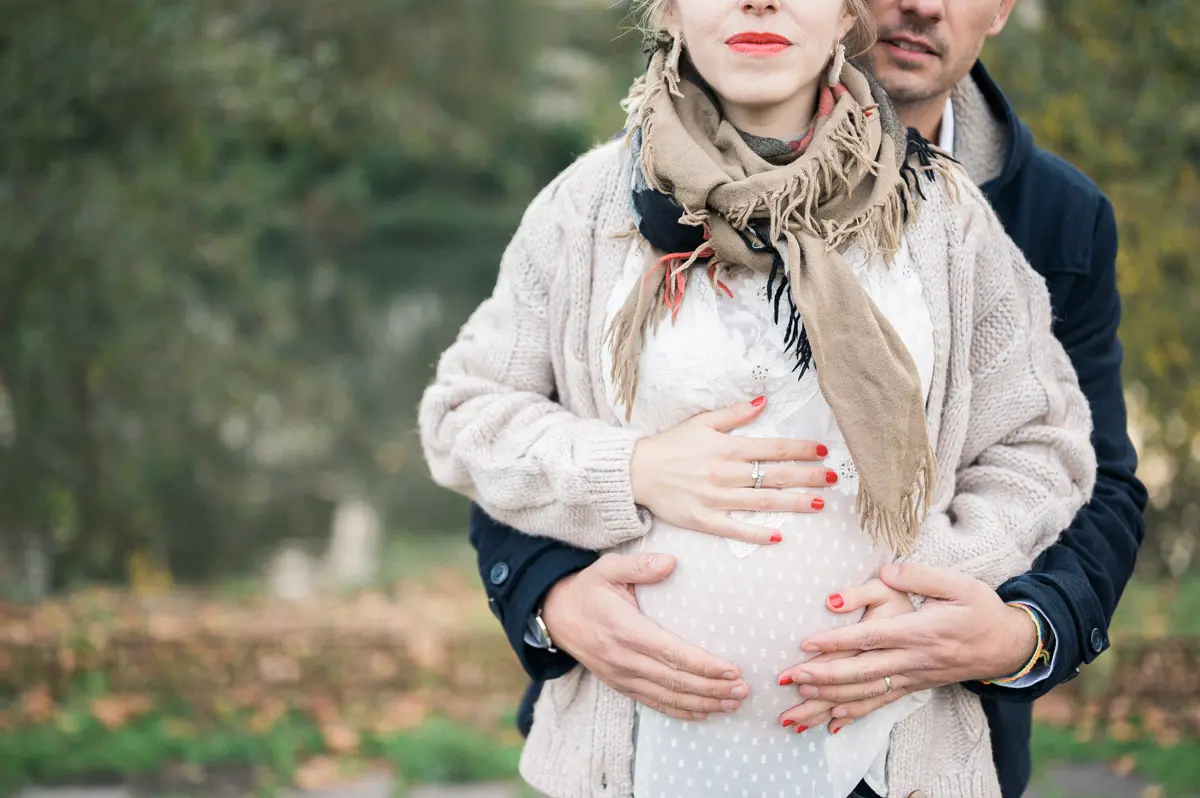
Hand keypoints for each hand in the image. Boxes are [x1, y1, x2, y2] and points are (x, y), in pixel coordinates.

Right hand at [541, 552, 749, 720]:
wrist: (554, 614)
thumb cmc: (587, 588)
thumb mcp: (607, 568)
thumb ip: (640, 565)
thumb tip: (671, 562)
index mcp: (625, 630)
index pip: (671, 653)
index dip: (703, 665)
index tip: (731, 669)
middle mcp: (624, 659)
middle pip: (675, 681)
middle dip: (712, 688)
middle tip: (743, 690)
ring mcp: (621, 676)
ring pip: (668, 696)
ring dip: (703, 703)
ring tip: (733, 703)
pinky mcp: (620, 685)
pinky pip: (653, 703)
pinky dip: (680, 711)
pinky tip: (704, 713)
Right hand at [630, 395, 831, 544]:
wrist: (637, 471)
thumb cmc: (670, 445)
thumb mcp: (701, 422)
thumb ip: (735, 413)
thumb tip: (763, 401)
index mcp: (728, 448)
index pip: (774, 448)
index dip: (801, 449)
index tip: (822, 451)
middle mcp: (726, 473)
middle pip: (776, 475)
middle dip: (808, 477)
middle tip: (832, 478)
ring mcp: (717, 498)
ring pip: (763, 502)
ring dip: (793, 503)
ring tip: (818, 504)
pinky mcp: (705, 519)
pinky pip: (736, 529)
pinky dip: (758, 533)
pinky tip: (779, 535)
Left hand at [781, 564, 1039, 732]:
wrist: (1008, 645)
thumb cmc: (980, 609)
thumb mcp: (958, 584)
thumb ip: (920, 576)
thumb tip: (885, 571)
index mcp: (922, 631)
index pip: (873, 638)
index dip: (839, 641)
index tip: (808, 643)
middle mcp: (915, 659)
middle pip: (863, 670)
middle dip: (823, 676)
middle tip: (789, 677)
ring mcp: (914, 676)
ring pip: (867, 692)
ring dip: (831, 698)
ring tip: (799, 699)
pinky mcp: (915, 686)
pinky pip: (881, 703)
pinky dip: (855, 712)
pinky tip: (832, 719)